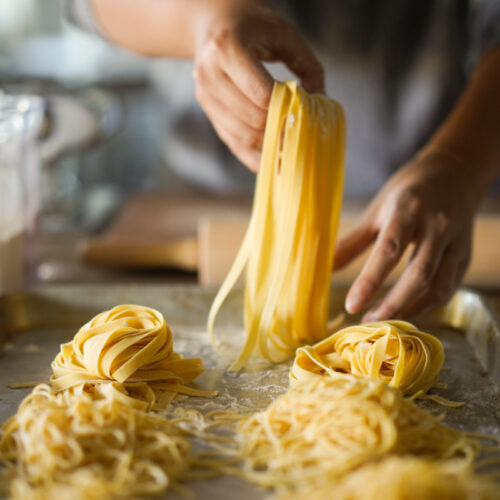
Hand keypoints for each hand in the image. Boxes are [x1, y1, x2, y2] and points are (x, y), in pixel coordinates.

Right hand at [193, 0, 323, 171]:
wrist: (212, 21)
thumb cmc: (253, 25)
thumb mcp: (284, 35)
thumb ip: (308, 66)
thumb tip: (321, 104)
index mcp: (227, 48)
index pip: (261, 95)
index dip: (286, 110)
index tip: (305, 116)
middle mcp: (209, 74)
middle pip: (251, 120)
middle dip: (280, 130)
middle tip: (302, 136)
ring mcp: (205, 95)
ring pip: (241, 135)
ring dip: (269, 145)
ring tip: (291, 148)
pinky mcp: (207, 110)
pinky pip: (233, 142)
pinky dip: (254, 155)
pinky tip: (274, 159)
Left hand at [334, 150, 482, 320]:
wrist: (454, 173)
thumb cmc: (407, 192)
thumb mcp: (378, 210)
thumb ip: (353, 241)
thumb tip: (324, 268)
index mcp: (408, 209)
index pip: (389, 250)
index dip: (370, 281)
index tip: (351, 306)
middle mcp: (437, 226)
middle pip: (418, 274)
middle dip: (393, 304)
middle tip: (367, 323)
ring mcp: (456, 242)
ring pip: (438, 286)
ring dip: (410, 309)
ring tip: (384, 322)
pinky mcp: (466, 255)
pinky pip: (448, 287)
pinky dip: (427, 305)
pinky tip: (406, 311)